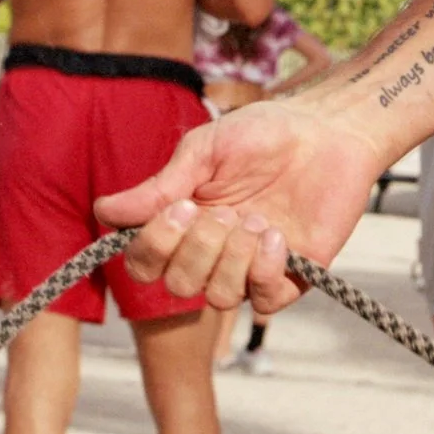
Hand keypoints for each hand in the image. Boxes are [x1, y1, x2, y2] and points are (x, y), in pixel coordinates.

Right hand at [94, 101, 385, 315]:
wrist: (329, 130)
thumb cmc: (265, 134)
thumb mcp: (205, 150)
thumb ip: (161, 186)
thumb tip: (104, 211)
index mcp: (184, 225)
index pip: (145, 264)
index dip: (154, 247)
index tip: (180, 207)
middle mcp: (213, 253)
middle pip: (179, 286)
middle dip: (198, 249)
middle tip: (227, 211)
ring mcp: (252, 267)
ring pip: (219, 298)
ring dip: (232, 260)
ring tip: (256, 220)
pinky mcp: (293, 275)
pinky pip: (264, 302)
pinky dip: (264, 271)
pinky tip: (276, 237)